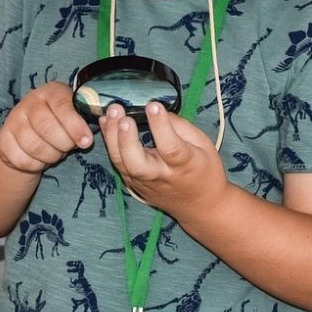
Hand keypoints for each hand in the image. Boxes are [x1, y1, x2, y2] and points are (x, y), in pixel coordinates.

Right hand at [0, 83, 91, 172]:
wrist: (29, 137)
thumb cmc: (61, 125)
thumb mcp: (75, 115)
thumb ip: (86, 117)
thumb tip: (105, 122)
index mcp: (51, 92)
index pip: (62, 106)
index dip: (75, 125)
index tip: (87, 142)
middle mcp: (29, 102)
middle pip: (47, 128)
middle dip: (64, 144)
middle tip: (69, 147)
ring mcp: (13, 120)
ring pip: (34, 146)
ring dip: (51, 155)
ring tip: (56, 152)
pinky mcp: (3, 140)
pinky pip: (22, 159)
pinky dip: (36, 165)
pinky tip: (41, 158)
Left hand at [99, 102, 228, 210]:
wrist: (199, 206)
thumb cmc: (204, 170)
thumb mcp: (203, 145)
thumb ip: (181, 127)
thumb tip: (158, 110)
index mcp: (184, 165)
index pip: (170, 147)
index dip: (160, 126)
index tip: (153, 105)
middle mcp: (161, 176)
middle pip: (136, 162)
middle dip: (126, 138)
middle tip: (123, 116)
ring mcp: (143, 182)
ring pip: (121, 162)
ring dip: (112, 136)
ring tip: (112, 112)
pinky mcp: (133, 183)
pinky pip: (118, 162)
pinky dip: (110, 142)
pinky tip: (106, 122)